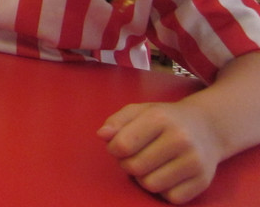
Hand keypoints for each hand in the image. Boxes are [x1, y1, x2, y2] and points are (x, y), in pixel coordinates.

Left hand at [98, 101, 218, 203]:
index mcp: (159, 118)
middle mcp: (180, 138)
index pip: (123, 145)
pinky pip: (171, 197)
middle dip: (128, 164)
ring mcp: (194, 161)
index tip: (120, 145)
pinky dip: (164, 190)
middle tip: (136, 156)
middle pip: (135, 167)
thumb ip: (116, 122)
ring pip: (151, 185)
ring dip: (144, 178)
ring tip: (150, 165)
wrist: (207, 127)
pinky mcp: (203, 180)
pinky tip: (167, 174)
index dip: (114, 149)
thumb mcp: (139, 111)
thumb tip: (102, 135)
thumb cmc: (165, 120)